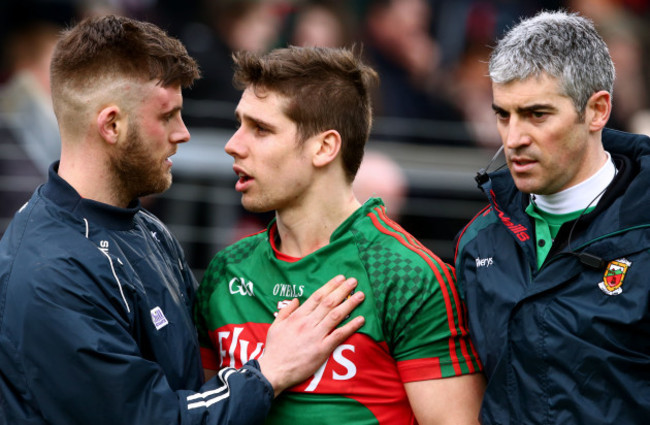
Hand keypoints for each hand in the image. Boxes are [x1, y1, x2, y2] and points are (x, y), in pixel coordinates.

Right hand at [258, 275, 364, 396]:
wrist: (274, 371)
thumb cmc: (274, 350)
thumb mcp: (275, 326)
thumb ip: (286, 312)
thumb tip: (296, 299)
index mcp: (297, 316)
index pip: (317, 297)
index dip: (330, 286)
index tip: (340, 278)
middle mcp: (308, 323)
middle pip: (329, 303)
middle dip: (343, 290)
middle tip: (354, 281)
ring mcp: (316, 336)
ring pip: (336, 316)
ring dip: (350, 304)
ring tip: (360, 296)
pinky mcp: (322, 349)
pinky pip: (339, 335)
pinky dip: (351, 326)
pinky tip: (360, 319)